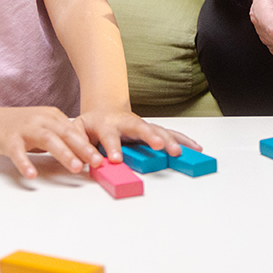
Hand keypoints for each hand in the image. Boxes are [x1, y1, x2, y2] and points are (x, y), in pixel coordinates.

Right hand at [0, 105, 101, 179]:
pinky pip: (18, 152)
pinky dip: (25, 163)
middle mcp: (40, 119)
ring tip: (75, 167)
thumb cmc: (18, 126)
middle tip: (97, 162)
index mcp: (51, 116)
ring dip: (63, 153)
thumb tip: (82, 155)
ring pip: (47, 139)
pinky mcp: (8, 139)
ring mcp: (24, 128)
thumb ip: (60, 137)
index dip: (88, 144)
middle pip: (65, 133)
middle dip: (83, 148)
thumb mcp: (43, 127)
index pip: (74, 131)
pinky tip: (31, 175)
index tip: (102, 158)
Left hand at [74, 108, 200, 164]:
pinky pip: (169, 134)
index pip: (109, 135)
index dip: (113, 147)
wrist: (103, 110)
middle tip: (160, 146)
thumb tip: (80, 161)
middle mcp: (127, 122)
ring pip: (157, 130)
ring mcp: (141, 125)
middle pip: (140, 127)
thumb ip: (77, 145)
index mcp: (106, 124)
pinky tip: (195, 148)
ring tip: (179, 152)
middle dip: (151, 137)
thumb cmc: (90, 125)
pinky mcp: (152, 130)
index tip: (115, 159)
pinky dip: (183, 140)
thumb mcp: (76, 131)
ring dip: (169, 140)